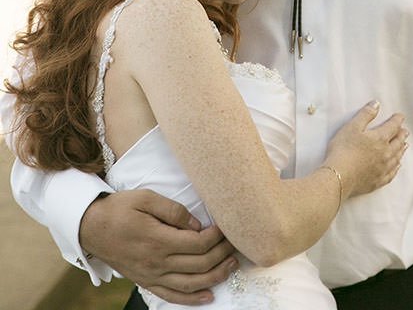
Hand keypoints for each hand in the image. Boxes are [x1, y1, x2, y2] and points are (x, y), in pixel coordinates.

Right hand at [79, 189, 237, 305]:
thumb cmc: (119, 209)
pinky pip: (172, 296)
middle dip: (222, 254)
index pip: (198, 243)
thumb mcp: (145, 198)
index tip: (226, 226)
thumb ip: (173, 210)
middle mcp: (157, 262)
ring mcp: (151, 275)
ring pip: (190, 284)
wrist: (91, 228)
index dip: (217, 236)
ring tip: (231, 266)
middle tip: (236, 243)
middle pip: (199, 264)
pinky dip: (192, 299)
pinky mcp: (146, 282)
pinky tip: (208, 295)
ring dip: (215, 277)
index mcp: (158, 240)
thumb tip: (196, 224)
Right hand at [325, 103, 407, 197]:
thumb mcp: (352, 127)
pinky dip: (396, 168)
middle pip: (398, 142)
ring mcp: (383, 168)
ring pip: (397, 157)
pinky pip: (392, 173)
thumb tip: (376, 104)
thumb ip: (365, 114)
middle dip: (402, 135)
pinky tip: (397, 166)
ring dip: (401, 150)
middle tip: (405, 131)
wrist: (339, 176)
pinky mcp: (378, 180)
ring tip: (404, 145)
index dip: (397, 120)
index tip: (400, 116)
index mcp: (380, 138)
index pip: (393, 126)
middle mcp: (386, 153)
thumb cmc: (343, 150)